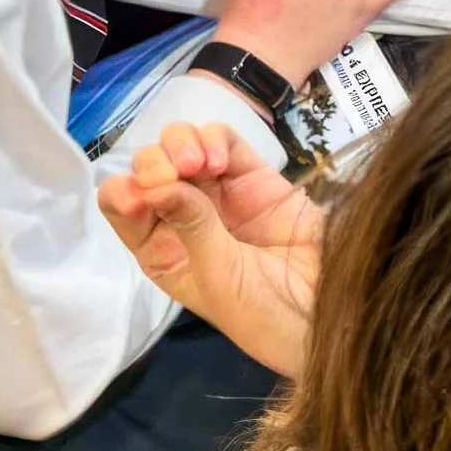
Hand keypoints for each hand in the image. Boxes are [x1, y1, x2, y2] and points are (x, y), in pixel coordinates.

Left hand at [98, 121, 326, 377]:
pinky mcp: (255, 175)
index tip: (143, 197)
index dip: (124, 192)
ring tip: (201, 166)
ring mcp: (220, 193)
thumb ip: (191, 226)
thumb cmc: (264, 311)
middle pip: (149, 168)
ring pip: (182, 145)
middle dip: (155, 163)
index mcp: (161, 249)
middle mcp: (183, 216)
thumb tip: (155, 183)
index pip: (122, 205)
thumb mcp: (219, 276)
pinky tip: (221, 160)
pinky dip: (215, 139)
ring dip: (181, 145)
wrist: (328, 310)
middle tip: (180, 175)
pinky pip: (224, 141)